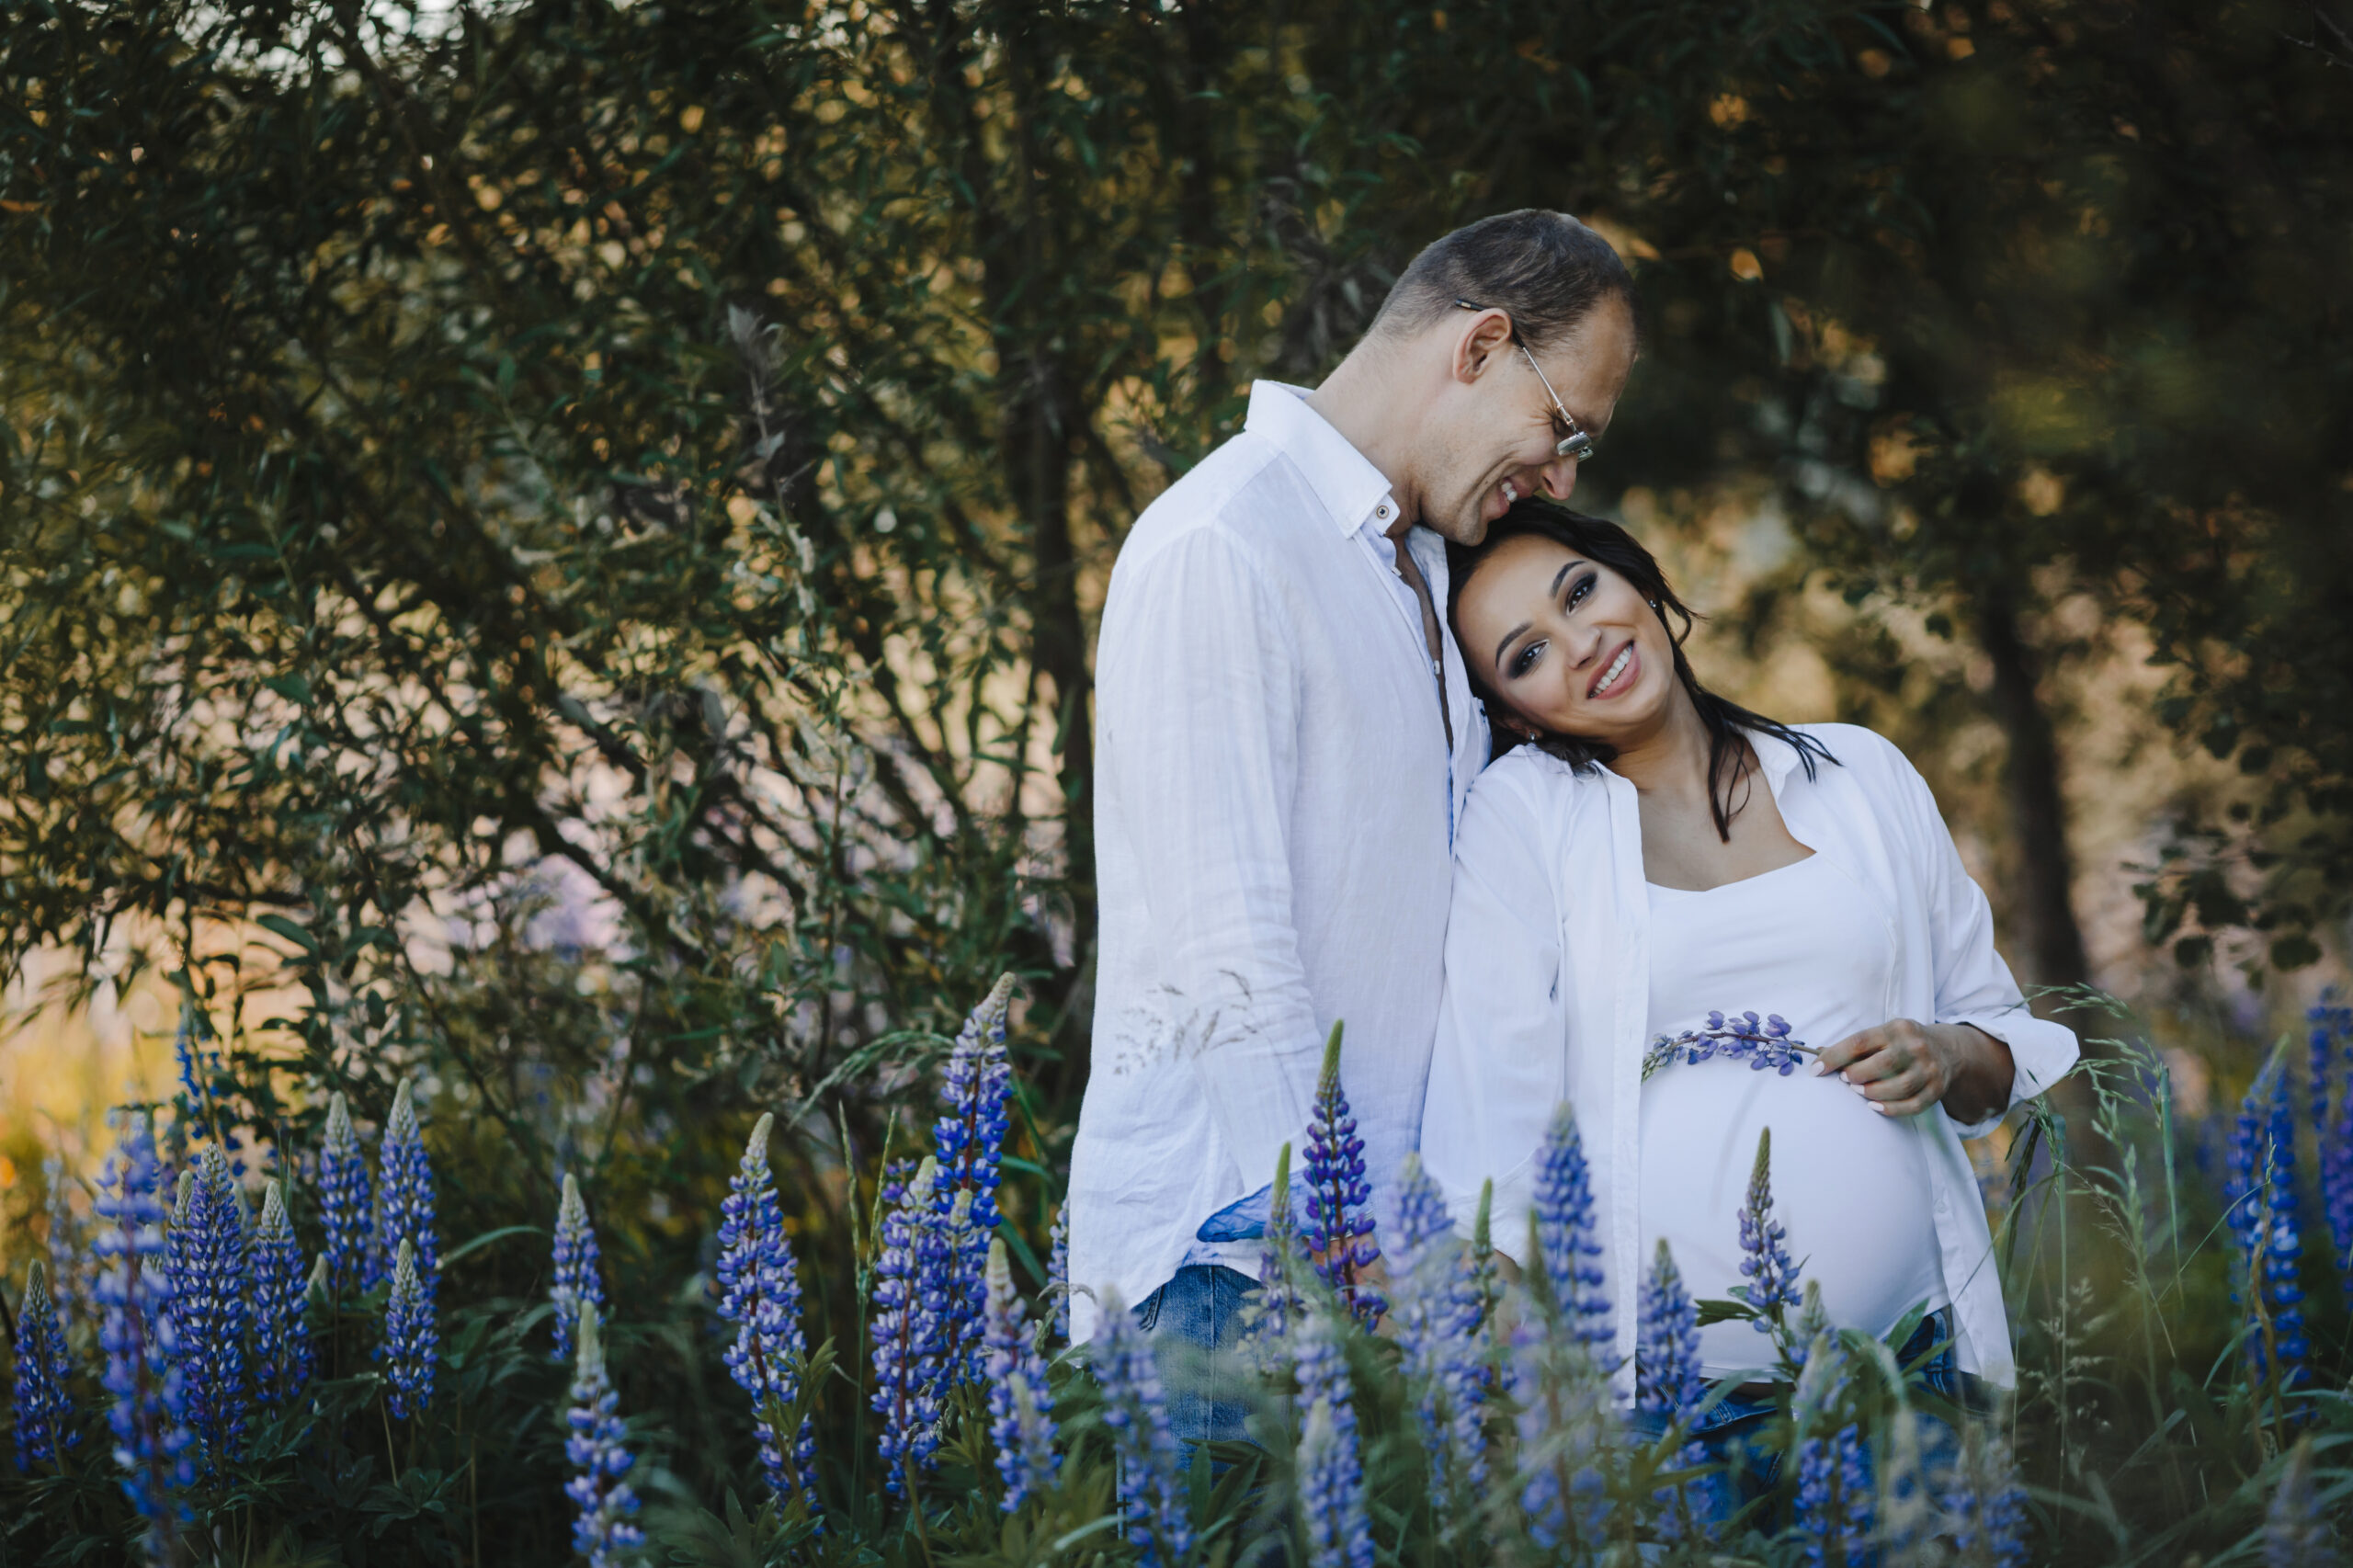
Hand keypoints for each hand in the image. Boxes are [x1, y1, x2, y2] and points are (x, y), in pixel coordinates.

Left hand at [1813, 1019, 2013, 1122]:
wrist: (1946, 1050)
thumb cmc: (1902, 1044)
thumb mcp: (1882, 1035)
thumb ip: (1855, 1045)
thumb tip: (1819, 1054)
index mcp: (1896, 1029)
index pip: (1860, 1042)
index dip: (1835, 1057)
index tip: (1816, 1069)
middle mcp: (1915, 1046)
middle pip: (1883, 1064)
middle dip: (1858, 1075)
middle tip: (1846, 1081)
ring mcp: (1929, 1068)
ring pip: (1899, 1087)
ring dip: (1873, 1093)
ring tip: (1859, 1092)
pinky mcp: (1937, 1089)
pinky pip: (1913, 1104)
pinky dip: (1891, 1109)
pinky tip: (1874, 1107)